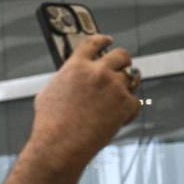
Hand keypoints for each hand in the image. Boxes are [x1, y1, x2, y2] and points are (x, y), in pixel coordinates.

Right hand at [30, 35, 139, 167]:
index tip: (107, 40)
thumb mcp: (49, 92)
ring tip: (115, 97)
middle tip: (122, 64)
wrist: (61, 144)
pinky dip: (127, 108)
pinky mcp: (127, 104)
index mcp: (76, 65)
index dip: (102, 39)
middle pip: (120, 55)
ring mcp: (115, 87)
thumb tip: (72, 79)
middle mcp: (98, 72)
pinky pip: (134, 101)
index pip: (93, 42)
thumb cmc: (50, 123)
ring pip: (130, 77)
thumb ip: (65, 79)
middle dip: (122, 59)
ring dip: (124, 85)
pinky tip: (115, 116)